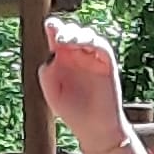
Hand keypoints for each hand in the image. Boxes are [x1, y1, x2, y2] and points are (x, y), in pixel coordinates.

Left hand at [37, 19, 128, 149]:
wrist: (94, 127)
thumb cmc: (72, 111)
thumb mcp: (52, 91)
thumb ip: (47, 72)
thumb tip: (51, 55)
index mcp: (61, 59)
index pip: (57, 37)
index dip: (54, 28)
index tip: (50, 25)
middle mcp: (77, 54)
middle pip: (71, 32)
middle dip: (65, 30)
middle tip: (59, 37)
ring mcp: (92, 57)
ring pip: (86, 36)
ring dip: (77, 35)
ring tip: (66, 42)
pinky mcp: (106, 62)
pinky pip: (101, 46)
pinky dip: (93, 42)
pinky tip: (84, 43)